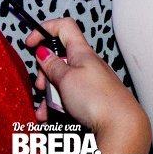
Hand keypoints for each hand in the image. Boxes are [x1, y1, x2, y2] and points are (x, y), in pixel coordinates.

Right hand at [25, 17, 147, 134]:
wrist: (121, 126)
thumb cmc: (97, 99)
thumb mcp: (66, 79)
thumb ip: (52, 65)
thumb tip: (43, 52)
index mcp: (81, 52)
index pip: (63, 27)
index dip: (45, 30)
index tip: (31, 44)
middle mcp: (86, 64)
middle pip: (58, 59)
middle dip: (44, 72)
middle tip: (40, 85)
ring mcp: (89, 82)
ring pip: (61, 82)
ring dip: (49, 95)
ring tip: (45, 110)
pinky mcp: (91, 99)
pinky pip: (69, 98)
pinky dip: (58, 106)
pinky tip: (51, 117)